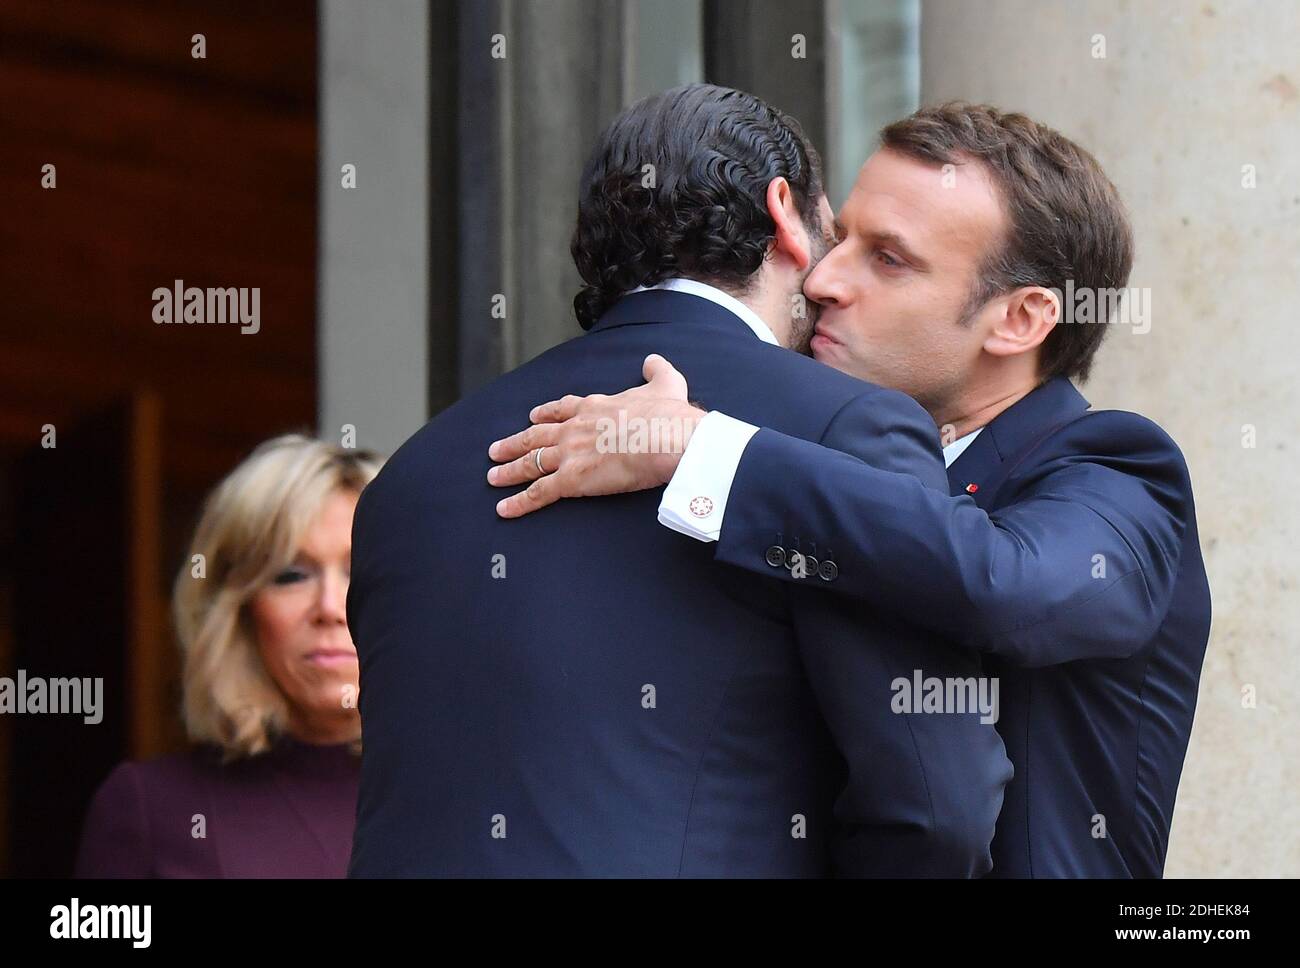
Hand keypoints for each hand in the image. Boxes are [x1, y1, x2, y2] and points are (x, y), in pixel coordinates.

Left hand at [487, 354, 703, 517]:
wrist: (667, 438)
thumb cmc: (668, 415)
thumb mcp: (666, 383)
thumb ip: (657, 371)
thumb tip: (653, 360)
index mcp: (594, 406)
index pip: (562, 409)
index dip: (545, 413)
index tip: (532, 416)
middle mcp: (574, 428)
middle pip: (536, 435)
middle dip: (514, 442)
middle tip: (496, 449)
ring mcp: (569, 454)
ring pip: (530, 462)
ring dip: (509, 470)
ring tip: (493, 476)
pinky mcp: (571, 479)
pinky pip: (539, 492)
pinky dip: (519, 502)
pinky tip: (503, 509)